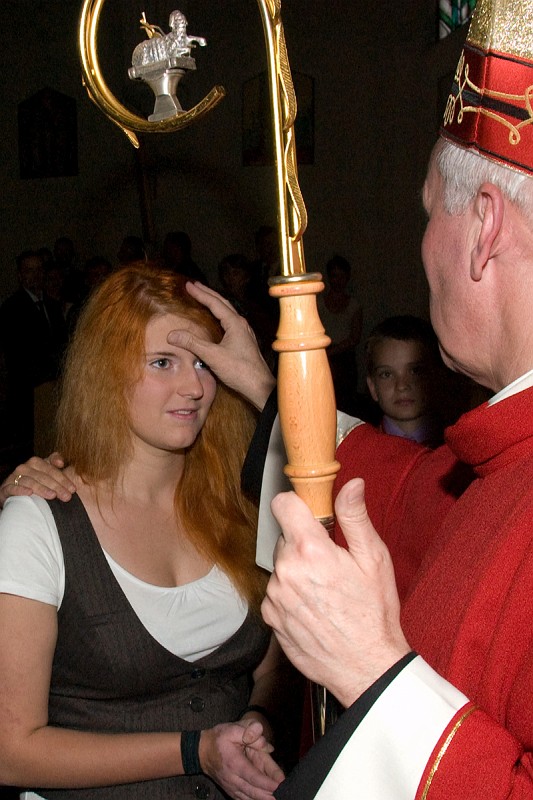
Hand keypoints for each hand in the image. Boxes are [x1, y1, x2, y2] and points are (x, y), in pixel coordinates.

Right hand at [0, 454, 76, 507]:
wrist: (12, 492)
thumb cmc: (34, 481)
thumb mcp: (44, 471)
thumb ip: (53, 464)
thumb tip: (61, 462)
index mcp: (36, 462)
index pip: (52, 469)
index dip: (63, 479)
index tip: (73, 489)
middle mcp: (25, 467)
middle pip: (43, 476)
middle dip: (57, 486)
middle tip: (67, 497)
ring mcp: (14, 477)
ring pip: (30, 481)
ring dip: (42, 489)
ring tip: (52, 496)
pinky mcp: (5, 488)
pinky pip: (12, 488)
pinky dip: (20, 490)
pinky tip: (29, 494)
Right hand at [167, 282, 275, 410]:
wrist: (260, 386)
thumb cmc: (240, 371)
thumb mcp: (213, 356)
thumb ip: (193, 344)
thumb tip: (172, 334)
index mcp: (235, 323)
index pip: (215, 303)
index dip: (200, 293)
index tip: (188, 285)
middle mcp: (241, 325)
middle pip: (223, 303)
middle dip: (207, 293)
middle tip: (194, 286)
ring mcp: (245, 333)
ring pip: (228, 312)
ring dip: (215, 303)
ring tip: (204, 298)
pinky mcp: (245, 342)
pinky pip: (230, 322)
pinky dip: (220, 315)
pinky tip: (217, 321)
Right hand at [199, 720, 283, 799]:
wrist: (202, 751)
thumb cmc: (219, 738)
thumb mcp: (232, 728)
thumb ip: (249, 731)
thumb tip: (265, 742)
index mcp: (235, 762)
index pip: (253, 776)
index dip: (267, 782)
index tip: (280, 785)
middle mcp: (233, 778)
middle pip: (253, 791)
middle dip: (268, 795)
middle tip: (283, 796)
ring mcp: (231, 787)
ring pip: (248, 798)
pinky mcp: (231, 791)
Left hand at [261, 478, 410, 706]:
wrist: (366, 667)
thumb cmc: (374, 614)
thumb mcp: (374, 559)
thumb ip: (355, 517)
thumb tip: (351, 484)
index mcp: (310, 550)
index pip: (283, 504)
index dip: (297, 505)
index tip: (310, 513)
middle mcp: (286, 570)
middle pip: (285, 538)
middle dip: (304, 543)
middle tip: (330, 562)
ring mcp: (275, 596)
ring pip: (281, 566)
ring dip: (297, 571)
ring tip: (325, 591)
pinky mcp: (271, 617)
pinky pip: (276, 593)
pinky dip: (290, 595)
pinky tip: (314, 608)